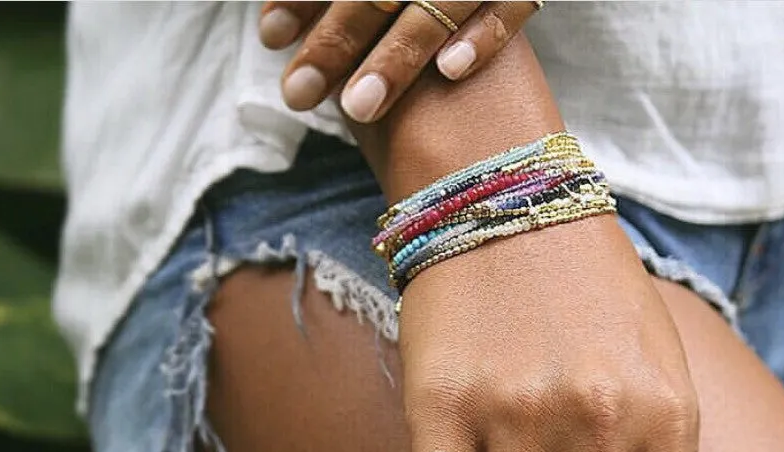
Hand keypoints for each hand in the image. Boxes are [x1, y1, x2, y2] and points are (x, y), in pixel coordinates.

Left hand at [258, 1, 537, 122]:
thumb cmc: (411, 6)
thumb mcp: (384, 2)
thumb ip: (348, 6)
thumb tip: (283, 33)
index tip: (272, 36)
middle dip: (335, 38)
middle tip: (297, 93)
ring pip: (438, 3)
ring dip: (395, 56)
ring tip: (357, 109)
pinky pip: (511, 5)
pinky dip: (482, 35)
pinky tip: (448, 72)